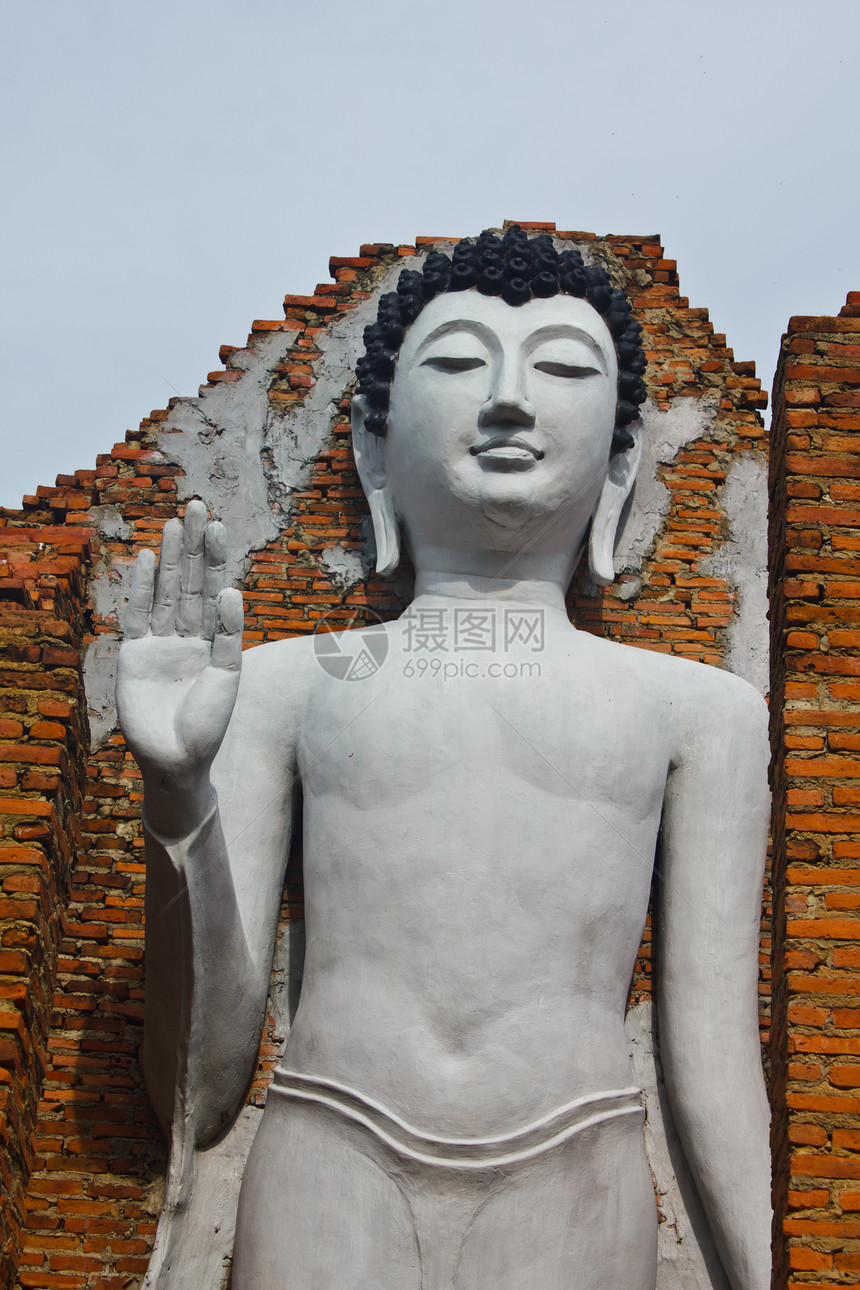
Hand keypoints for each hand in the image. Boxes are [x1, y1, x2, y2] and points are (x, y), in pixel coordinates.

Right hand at [117, 500, 243, 825]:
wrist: (177, 759)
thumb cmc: (208, 724)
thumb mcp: (227, 676)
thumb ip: (228, 634)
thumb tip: (230, 590)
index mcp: (213, 640)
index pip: (214, 588)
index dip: (215, 557)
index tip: (218, 524)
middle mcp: (186, 636)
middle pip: (189, 581)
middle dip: (192, 546)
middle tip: (195, 506)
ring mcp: (159, 643)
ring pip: (165, 592)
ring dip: (169, 558)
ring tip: (173, 523)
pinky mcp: (134, 654)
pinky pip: (138, 614)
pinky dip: (141, 587)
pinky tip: (147, 558)